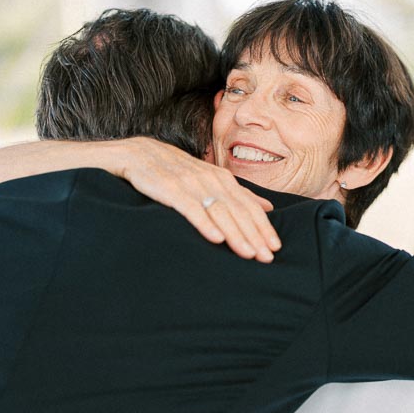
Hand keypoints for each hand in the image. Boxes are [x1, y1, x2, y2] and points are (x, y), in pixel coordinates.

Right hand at [120, 139, 281, 262]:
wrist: (138, 154)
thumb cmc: (176, 170)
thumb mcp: (210, 179)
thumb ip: (238, 193)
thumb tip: (268, 207)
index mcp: (222, 178)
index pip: (249, 206)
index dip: (263, 227)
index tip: (275, 248)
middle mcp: (210, 179)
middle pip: (238, 211)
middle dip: (254, 235)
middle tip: (267, 258)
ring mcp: (190, 184)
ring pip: (219, 211)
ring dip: (235, 233)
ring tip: (248, 253)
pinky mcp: (169, 189)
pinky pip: (190, 208)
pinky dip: (204, 222)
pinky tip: (215, 238)